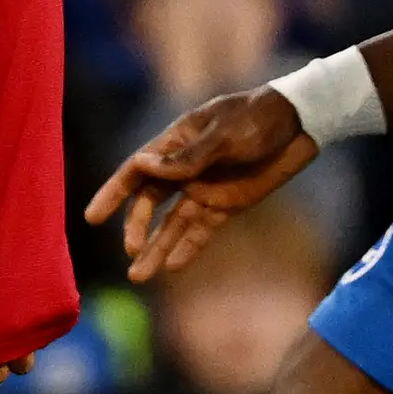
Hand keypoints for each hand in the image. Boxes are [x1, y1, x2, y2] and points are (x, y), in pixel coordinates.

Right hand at [86, 88, 317, 282]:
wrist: (300, 125)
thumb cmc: (259, 118)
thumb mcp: (225, 134)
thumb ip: (188, 156)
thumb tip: (142, 166)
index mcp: (176, 143)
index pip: (136, 171)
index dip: (113, 193)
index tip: (92, 217)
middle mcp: (184, 169)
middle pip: (149, 202)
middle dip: (136, 227)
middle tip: (130, 249)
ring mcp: (204, 189)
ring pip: (172, 223)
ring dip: (156, 247)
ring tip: (140, 276)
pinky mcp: (226, 205)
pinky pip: (201, 231)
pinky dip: (187, 247)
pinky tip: (173, 267)